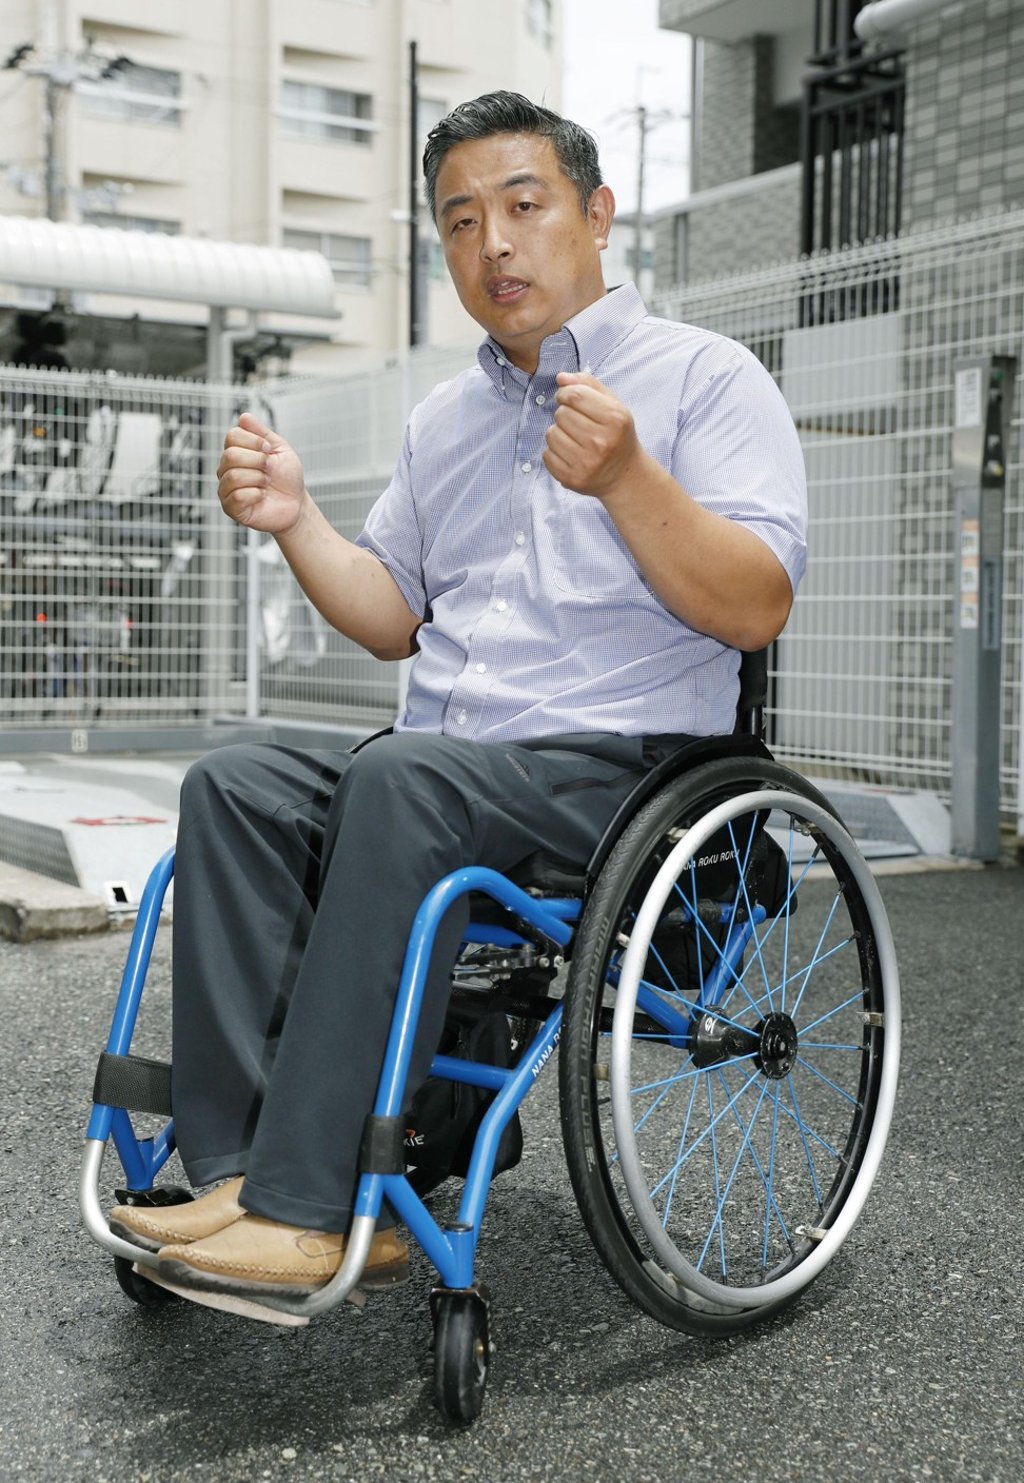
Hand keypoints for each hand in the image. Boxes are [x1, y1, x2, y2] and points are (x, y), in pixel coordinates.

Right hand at [216, 412, 307, 533]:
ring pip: (233, 476)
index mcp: (236, 452)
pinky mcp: (231, 508)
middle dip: (258, 461)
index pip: (232, 436)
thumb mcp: (280, 449)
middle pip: (230, 455)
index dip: (254, 441)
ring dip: (258, 479)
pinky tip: (262, 496)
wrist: (296, 504)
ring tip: (266, 484)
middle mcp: (226, 469)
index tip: (269, 450)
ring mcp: (226, 488)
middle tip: (270, 469)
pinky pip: (237, 496)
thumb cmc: (287, 477)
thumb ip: (262, 433)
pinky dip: (256, 495)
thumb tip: (244, 416)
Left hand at [543, 372, 645, 498]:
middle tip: (577, 424)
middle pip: (561, 414)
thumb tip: (561, 377)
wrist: (625, 475)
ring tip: (574, 439)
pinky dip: (554, 452)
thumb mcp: (613, 405)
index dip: (565, 393)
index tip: (567, 399)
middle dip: (565, 414)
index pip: (575, 395)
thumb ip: (588, 385)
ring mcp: (586, 463)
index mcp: (614, 418)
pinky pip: (547, 455)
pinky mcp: (571, 478)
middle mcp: (601, 442)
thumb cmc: (616, 434)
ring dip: (558, 433)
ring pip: (551, 434)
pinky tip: (570, 454)